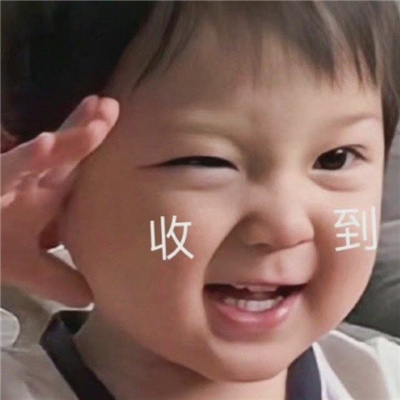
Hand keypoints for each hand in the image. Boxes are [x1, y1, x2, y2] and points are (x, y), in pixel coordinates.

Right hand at [1, 95, 118, 306]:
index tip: (118, 124)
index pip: (75, 165)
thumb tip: (91, 298)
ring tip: (94, 125)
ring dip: (63, 141)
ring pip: (33, 158)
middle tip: (111, 107)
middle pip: (61, 152)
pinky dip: (20, 161)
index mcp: (42, 194)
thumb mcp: (24, 265)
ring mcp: (3, 182)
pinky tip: (38, 147)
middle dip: (85, 128)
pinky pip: (1, 171)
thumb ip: (57, 279)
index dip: (96, 144)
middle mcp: (25, 183)